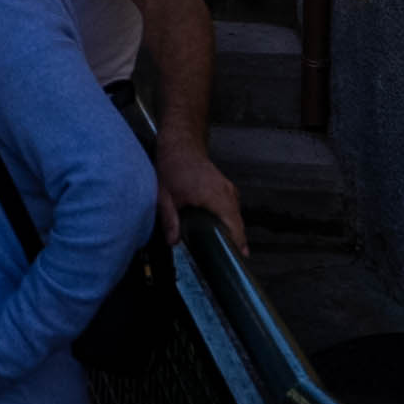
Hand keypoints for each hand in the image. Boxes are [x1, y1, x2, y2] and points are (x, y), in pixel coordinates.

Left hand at [155, 131, 246, 249]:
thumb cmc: (172, 167)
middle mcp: (225, 192)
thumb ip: (169, 219)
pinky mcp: (226, 186)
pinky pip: (233, 206)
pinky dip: (231, 218)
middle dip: (237, 240)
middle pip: (238, 221)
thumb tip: (173, 242)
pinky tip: (223, 228)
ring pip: (236, 213)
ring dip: (235, 229)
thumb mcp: (163, 194)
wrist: (180, 144)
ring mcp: (228, 188)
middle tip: (235, 258)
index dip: (238, 241)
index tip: (241, 256)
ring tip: (230, 248)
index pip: (233, 223)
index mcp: (213, 195)